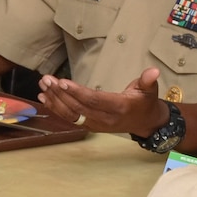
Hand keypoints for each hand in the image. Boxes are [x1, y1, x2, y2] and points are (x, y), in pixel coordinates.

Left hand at [38, 67, 169, 137]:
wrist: (146, 123)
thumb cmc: (145, 102)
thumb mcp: (149, 90)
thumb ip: (148, 80)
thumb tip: (153, 71)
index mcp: (119, 108)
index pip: (94, 100)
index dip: (77, 92)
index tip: (62, 82)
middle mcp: (105, 119)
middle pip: (79, 108)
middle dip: (61, 94)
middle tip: (47, 79)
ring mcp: (96, 125)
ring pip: (72, 115)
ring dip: (55, 101)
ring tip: (43, 85)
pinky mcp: (90, 126)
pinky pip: (70, 119)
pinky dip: (56, 109)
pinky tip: (45, 98)